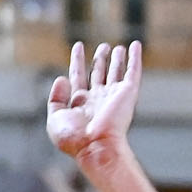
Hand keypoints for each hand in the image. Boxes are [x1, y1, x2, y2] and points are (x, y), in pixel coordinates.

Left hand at [47, 40, 141, 162]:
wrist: (96, 147)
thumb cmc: (74, 139)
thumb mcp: (55, 119)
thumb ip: (55, 99)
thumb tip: (62, 78)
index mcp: (80, 104)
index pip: (78, 76)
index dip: (78, 61)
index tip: (78, 47)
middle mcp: (97, 98)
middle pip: (98, 73)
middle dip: (100, 60)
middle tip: (103, 47)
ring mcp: (113, 95)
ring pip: (115, 72)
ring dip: (117, 59)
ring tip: (117, 47)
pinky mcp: (127, 93)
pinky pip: (133, 72)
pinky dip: (135, 58)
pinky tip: (135, 45)